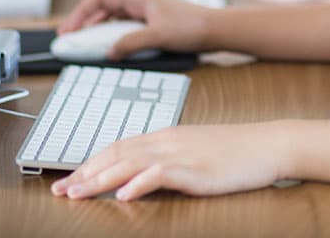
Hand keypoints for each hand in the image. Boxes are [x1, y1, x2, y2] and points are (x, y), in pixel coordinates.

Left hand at [51, 122, 290, 200]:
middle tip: (60, 191)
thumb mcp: (196, 152)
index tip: (69, 179)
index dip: (91, 162)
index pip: (119, 146)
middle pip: (117, 154)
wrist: (269, 144)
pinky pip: (160, 173)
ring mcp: (181, 152)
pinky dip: (138, 183)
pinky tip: (123, 195)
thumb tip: (141, 178)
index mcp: (167, 136)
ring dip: (100, 179)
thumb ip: (168, 161)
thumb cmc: (236, 153)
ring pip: (130, 162)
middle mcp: (168, 140)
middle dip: (85, 173)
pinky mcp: (195, 168)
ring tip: (77, 193)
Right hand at [57, 0, 210, 57]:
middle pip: (104, 7)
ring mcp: (146, 11)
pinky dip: (113, 35)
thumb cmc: (192, 27)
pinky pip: (125, 26)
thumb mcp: (159, 36)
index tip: (69, 30)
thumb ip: (131, 43)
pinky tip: (110, 47)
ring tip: (85, 44)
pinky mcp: (152, 22)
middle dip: (84, 21)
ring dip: (98, 29)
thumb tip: (109, 52)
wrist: (216, 29)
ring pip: (114, 17)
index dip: (81, 12)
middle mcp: (140, 1)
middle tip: (70, 39)